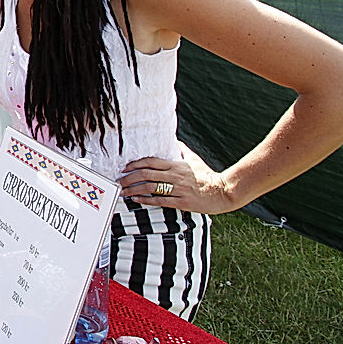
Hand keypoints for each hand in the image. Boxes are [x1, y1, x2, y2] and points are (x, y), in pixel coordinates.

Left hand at [118, 147, 237, 213]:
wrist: (223, 192)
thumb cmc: (208, 176)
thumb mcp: (195, 160)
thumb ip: (183, 151)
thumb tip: (175, 141)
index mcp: (176, 165)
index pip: (151, 162)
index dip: (136, 164)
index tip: (125, 167)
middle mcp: (175, 176)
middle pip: (147, 174)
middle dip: (130, 177)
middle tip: (119, 180)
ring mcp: (178, 189)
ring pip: (151, 188)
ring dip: (134, 189)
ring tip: (123, 191)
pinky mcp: (182, 202)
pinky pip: (160, 201)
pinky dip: (146, 200)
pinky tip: (136, 199)